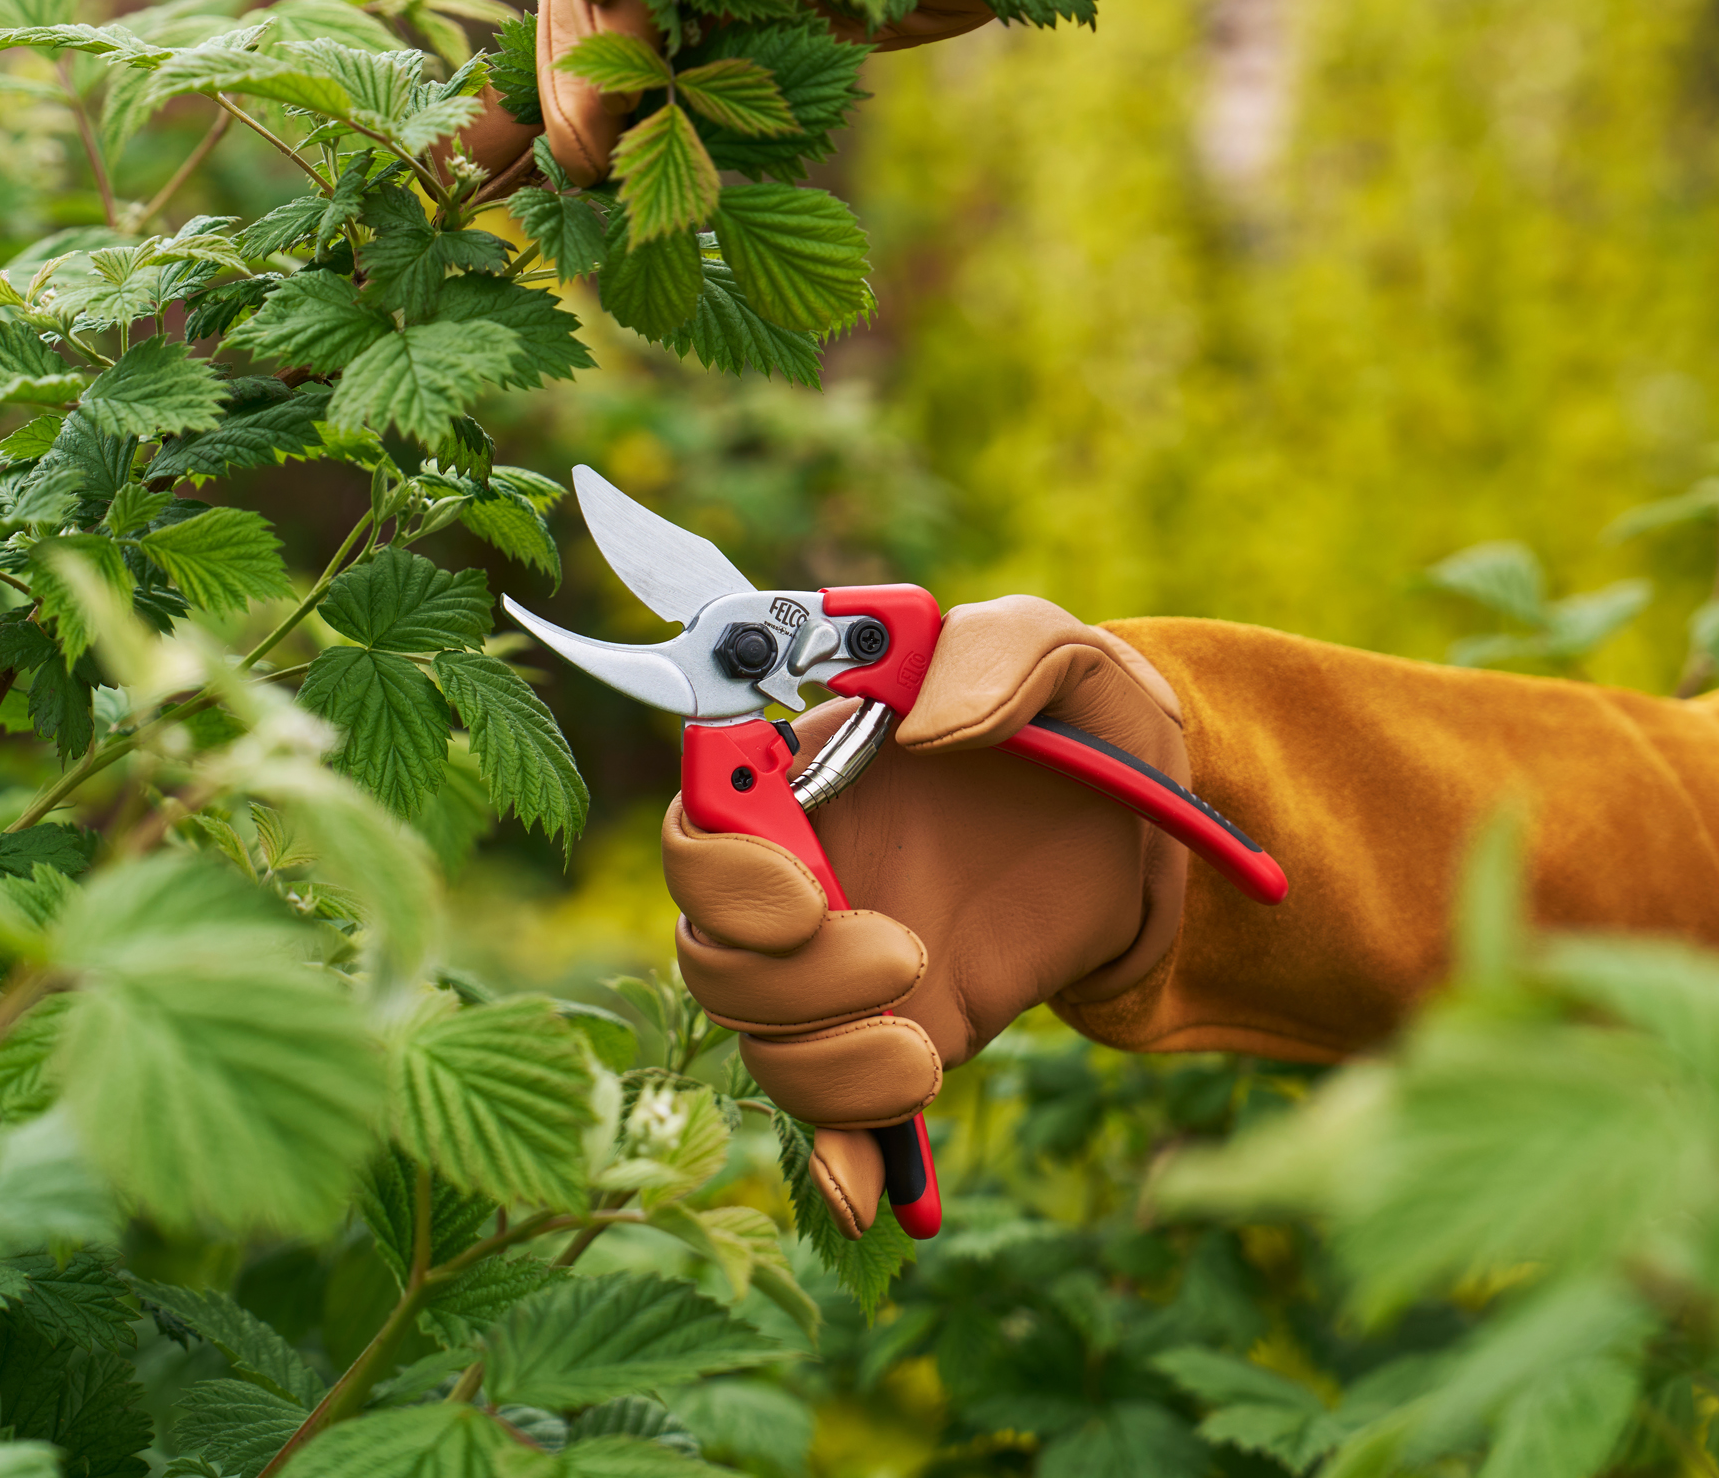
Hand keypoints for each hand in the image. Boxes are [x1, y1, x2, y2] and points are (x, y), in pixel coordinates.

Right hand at [661, 595, 1189, 1235]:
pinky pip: (839, 1114)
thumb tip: (916, 732)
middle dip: (789, 981)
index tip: (810, 891)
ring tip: (926, 1051)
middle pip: (711, 957)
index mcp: (813, 776)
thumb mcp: (1060, 654)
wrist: (1159, 823)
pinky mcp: (906, 1032)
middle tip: (907, 953)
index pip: (697, 828)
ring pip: (762, 1045)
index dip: (722, 873)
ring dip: (824, 1072)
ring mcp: (849, 964)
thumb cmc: (1089, 716)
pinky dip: (842, 1162)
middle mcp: (808, 873)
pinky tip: (877, 1201)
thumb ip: (991, 660)